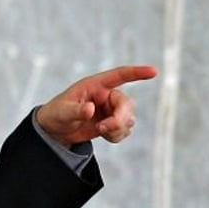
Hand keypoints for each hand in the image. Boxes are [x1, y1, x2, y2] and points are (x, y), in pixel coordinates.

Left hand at [36, 65, 157, 146]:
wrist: (55, 130)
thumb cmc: (57, 114)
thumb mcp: (63, 112)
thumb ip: (76, 111)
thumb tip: (91, 109)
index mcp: (95, 85)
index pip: (119, 75)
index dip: (136, 73)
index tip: (153, 71)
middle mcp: (107, 95)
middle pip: (127, 104)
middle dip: (119, 119)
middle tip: (103, 129)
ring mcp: (111, 109)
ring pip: (129, 118)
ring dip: (117, 129)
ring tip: (100, 131)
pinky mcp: (113, 122)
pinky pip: (125, 129)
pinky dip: (117, 135)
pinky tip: (104, 135)